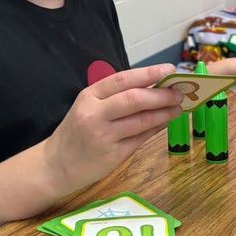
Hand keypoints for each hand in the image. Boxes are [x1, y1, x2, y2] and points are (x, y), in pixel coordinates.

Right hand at [41, 64, 181, 195]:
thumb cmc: (76, 133)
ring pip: (142, 120)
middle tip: (179, 92)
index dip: (148, 73)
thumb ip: (115, 98)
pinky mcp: (113, 155)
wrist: (56, 165)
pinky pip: (141, 138)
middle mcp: (95, 114)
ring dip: (164, 113)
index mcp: (89, 96)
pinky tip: (165, 122)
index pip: (123, 79)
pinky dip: (156, 128)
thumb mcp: (88, 108)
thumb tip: (152, 87)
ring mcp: (104, 136)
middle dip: (161, 94)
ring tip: (177, 107)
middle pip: (134, 99)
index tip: (169, 69)